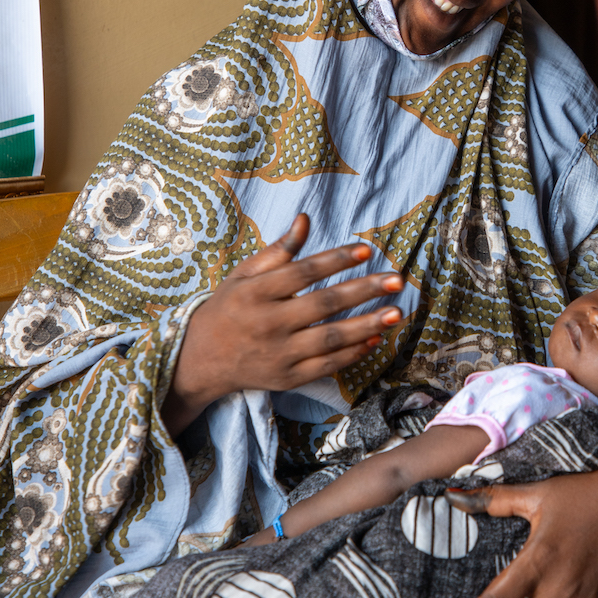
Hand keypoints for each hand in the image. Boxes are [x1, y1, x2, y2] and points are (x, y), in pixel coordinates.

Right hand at [161, 214, 402, 435]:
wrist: (201, 360)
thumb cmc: (228, 308)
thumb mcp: (244, 275)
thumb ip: (278, 250)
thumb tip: (305, 219)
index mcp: (256, 293)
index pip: (303, 272)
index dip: (335, 260)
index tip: (366, 249)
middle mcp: (268, 323)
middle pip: (323, 305)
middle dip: (363, 291)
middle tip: (396, 280)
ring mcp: (278, 354)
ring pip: (330, 339)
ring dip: (367, 325)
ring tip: (396, 312)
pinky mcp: (287, 378)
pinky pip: (326, 366)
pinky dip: (353, 354)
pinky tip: (376, 338)